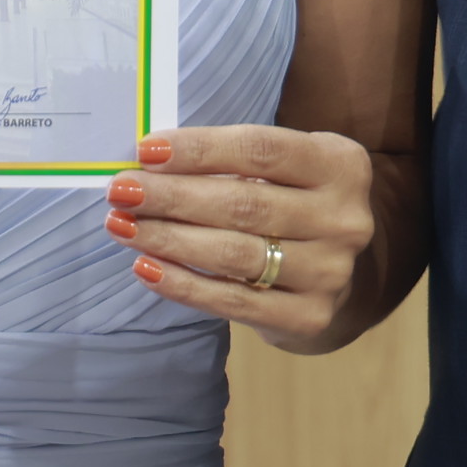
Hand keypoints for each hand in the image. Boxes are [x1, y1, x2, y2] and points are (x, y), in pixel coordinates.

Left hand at [106, 124, 378, 351]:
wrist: (334, 271)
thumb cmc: (290, 201)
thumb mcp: (281, 168)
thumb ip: (230, 160)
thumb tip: (149, 161)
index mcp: (340, 164)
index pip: (260, 150)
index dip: (199, 149)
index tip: (146, 151)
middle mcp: (345, 218)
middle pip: (244, 204)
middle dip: (172, 197)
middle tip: (120, 192)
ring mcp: (331, 272)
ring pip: (235, 254)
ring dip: (169, 239)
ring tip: (122, 226)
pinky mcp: (310, 317)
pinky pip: (234, 302)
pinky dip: (184, 284)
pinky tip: (146, 268)